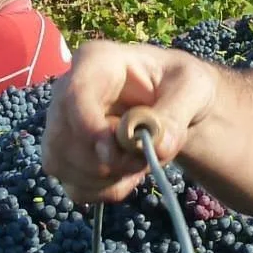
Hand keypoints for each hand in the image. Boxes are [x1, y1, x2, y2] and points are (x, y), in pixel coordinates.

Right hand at [43, 41, 219, 204]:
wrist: (174, 102)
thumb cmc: (179, 84)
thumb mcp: (192, 88)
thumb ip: (176, 113)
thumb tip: (158, 145)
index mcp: (96, 61)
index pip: (75, 95)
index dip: (90, 129)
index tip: (119, 150)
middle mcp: (67, 92)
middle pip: (62, 137)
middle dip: (107, 161)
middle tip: (147, 159)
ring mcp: (61, 126)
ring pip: (62, 165)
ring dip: (107, 178)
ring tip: (142, 163)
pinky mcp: (66, 157)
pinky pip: (73, 186)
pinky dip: (104, 191)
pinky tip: (128, 177)